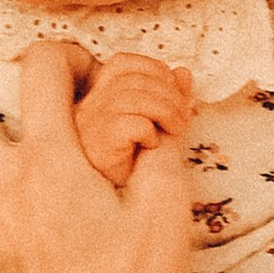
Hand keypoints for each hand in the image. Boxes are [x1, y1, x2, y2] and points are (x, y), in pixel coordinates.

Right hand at [71, 49, 195, 189]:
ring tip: (174, 130)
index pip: (122, 63)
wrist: (109, 209)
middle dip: (169, 94)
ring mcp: (91, 124)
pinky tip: (150, 146)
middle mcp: (90, 106)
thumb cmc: (130, 166)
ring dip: (166, 111)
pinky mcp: (99, 143)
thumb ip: (169, 97)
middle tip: (181, 117)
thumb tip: (183, 72)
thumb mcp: (155, 125)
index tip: (172, 91)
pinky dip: (149, 131)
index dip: (153, 70)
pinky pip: (131, 124)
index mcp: (99, 97)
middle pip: (134, 79)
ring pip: (135, 98)